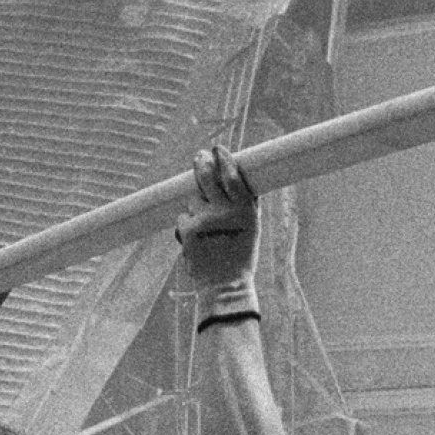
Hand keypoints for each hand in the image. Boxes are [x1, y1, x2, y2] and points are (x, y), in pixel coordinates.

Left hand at [177, 147, 261, 323]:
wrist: (225, 285)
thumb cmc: (240, 255)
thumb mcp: (251, 227)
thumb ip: (244, 202)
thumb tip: (234, 173)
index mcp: (245, 210)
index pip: (231, 175)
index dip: (223, 159)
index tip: (217, 149)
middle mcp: (225, 212)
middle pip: (207, 177)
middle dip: (201, 163)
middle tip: (199, 157)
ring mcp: (204, 220)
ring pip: (193, 199)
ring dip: (196, 205)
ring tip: (207, 225)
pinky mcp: (188, 229)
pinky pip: (183, 216)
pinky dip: (188, 223)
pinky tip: (198, 238)